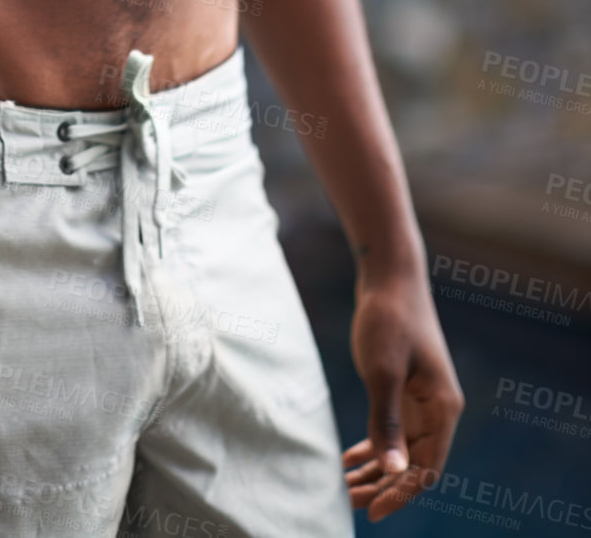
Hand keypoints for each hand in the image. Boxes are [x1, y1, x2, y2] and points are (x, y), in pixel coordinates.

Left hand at [343, 272, 463, 520]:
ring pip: (401, 449)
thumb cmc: (388, 319)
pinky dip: (373, 446)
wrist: (390, 275)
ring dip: (375, 471)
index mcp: (442, 408)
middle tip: (348, 504)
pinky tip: (349, 459)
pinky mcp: (406, 388)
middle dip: (383, 487)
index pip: (426, 468)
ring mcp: (423, 399)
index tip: (372, 513)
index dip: (399, 494)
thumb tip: (392, 471)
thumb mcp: (382, 372)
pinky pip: (392, 430)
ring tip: (345, 489)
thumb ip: (386, 422)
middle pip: (413, 464)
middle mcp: (438, 409)